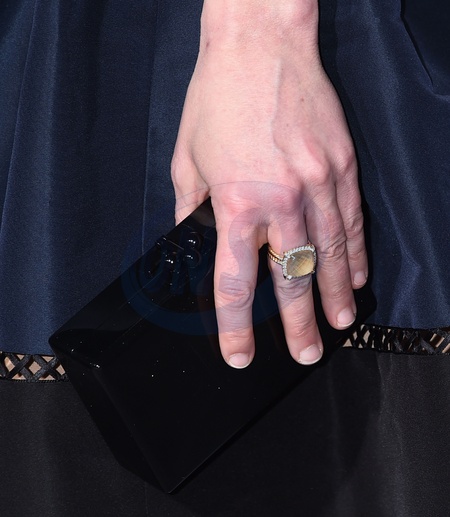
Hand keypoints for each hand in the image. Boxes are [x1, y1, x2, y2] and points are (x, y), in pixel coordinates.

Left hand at [171, 0, 367, 367]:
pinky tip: (357, 276)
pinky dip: (356, 253)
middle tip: (307, 353)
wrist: (260, 42)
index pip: (235, 282)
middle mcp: (282, 200)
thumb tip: (192, 243)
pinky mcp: (342, 166)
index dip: (236, 325)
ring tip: (341, 324)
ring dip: (336, 295)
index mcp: (236, 202)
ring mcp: (319, 183)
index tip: (240, 353)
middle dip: (300, 324)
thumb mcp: (188, 158)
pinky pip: (352, 220)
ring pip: (332, 255)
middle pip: (293, 279)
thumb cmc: (218, 96)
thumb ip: (190, 210)